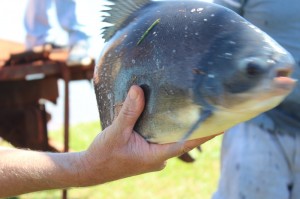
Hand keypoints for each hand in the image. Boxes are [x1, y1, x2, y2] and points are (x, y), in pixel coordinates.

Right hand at [78, 85, 216, 185]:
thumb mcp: (116, 132)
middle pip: (183, 140)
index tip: (223, 124)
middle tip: (209, 109)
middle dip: (196, 127)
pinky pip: (161, 139)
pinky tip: (167, 116)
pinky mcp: (146, 153)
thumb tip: (138, 90)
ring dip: (181, 127)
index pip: (188, 143)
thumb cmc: (104, 155)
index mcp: (156, 155)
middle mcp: (159, 157)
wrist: (91, 169)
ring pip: (171, 139)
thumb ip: (129, 112)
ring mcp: (153, 156)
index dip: (206, 134)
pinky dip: (167, 128)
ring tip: (192, 109)